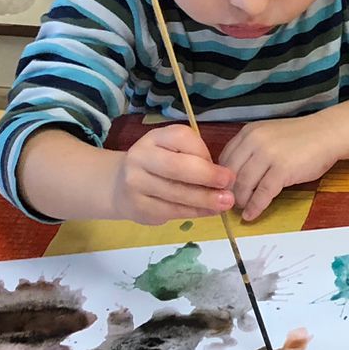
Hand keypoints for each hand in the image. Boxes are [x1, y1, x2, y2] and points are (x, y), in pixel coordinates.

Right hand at [111, 126, 235, 225]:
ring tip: (225, 203)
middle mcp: (140, 156)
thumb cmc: (158, 166)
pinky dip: (194, 212)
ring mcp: (136, 183)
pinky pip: (171, 211)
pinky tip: (209, 212)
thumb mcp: (173, 152)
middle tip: (229, 183)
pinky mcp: (138, 207)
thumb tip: (225, 180)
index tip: (223, 166)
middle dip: (207, 175)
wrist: (119, 187)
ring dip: (205, 199)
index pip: (181, 138)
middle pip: (177, 166)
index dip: (204, 152)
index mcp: (154, 137)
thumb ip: (195, 158)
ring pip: (175, 192)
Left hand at [219, 114, 344, 220]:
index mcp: (249, 133)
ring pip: (244, 184)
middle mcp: (254, 141)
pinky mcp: (282, 170)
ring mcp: (268, 155)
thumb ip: (252, 150)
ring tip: (241, 209)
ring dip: (241, 201)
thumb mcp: (269, 136)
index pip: (224, 158)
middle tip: (230, 203)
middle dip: (229, 192)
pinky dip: (255, 207)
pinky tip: (251, 215)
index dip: (222, 178)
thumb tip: (236, 175)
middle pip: (231, 173)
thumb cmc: (301, 138)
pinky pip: (262, 193)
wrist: (327, 134)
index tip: (224, 190)